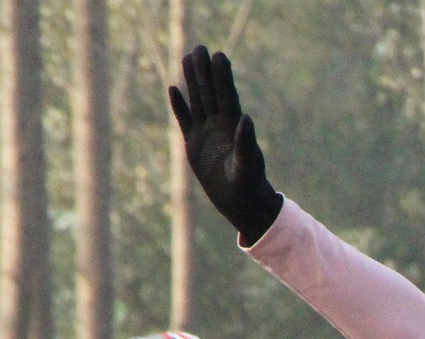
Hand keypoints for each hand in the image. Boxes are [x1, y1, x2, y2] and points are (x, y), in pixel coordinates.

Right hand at [169, 46, 282, 243]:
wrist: (242, 205)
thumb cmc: (250, 186)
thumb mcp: (248, 165)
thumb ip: (246, 142)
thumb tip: (246, 118)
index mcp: (235, 128)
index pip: (227, 96)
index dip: (223, 77)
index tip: (219, 55)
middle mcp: (220, 127)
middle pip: (210, 93)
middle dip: (205, 72)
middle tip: (200, 48)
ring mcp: (206, 134)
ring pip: (197, 102)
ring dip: (192, 82)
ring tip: (187, 58)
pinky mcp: (194, 146)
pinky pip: (185, 120)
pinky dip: (180, 106)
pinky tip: (174, 88)